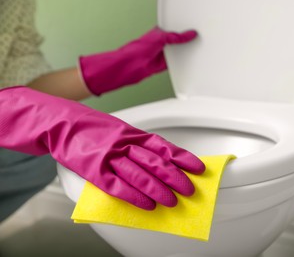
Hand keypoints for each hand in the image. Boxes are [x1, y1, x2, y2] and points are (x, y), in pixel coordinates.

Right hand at [0, 87, 204, 209]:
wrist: (61, 123)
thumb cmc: (93, 127)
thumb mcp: (121, 130)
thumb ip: (138, 144)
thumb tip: (161, 160)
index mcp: (133, 134)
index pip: (164, 147)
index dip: (183, 158)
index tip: (198, 168)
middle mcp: (124, 145)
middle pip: (156, 163)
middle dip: (175, 177)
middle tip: (188, 190)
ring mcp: (109, 157)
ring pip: (140, 175)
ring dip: (159, 190)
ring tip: (172, 201)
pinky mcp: (94, 171)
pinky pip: (118, 186)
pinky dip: (134, 197)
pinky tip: (147, 205)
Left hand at [79, 27, 196, 94]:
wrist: (131, 66)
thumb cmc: (137, 50)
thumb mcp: (160, 38)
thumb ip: (175, 38)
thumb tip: (188, 35)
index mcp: (159, 34)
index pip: (175, 31)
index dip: (184, 31)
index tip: (194, 31)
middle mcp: (161, 44)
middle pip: (178, 43)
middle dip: (185, 43)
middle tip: (197, 41)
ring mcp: (162, 55)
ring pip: (178, 53)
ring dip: (183, 53)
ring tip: (194, 50)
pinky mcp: (163, 66)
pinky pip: (175, 64)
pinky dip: (181, 63)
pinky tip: (187, 61)